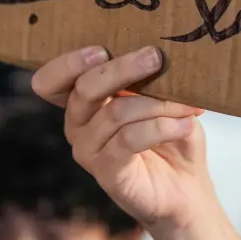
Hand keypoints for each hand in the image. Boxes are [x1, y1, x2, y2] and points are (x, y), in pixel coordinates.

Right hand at [32, 46, 208, 239]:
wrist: (186, 190)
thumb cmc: (172, 136)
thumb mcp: (161, 99)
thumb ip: (149, 79)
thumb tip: (156, 52)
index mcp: (83, 102)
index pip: (51, 81)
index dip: (67, 63)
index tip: (100, 49)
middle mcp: (78, 125)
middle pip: (85, 88)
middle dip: (121, 69)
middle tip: (154, 57)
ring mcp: (88, 151)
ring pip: (115, 112)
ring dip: (158, 104)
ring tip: (189, 106)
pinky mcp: (107, 172)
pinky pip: (129, 139)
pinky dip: (161, 127)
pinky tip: (186, 125)